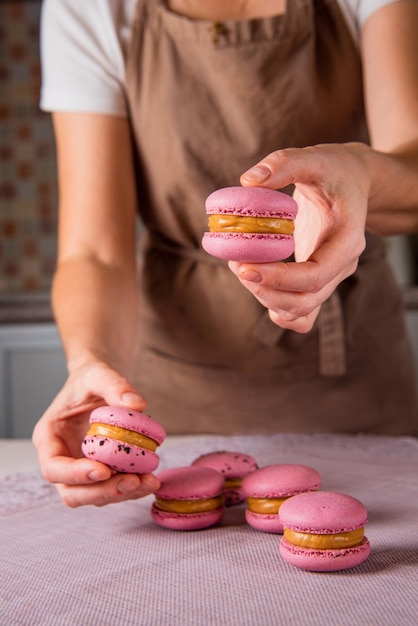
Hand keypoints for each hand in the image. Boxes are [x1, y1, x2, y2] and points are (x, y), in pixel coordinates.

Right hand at [32, 361, 159, 506]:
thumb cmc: (90, 380)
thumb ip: (114, 385)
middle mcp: (61, 459)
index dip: (75, 474)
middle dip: (102, 492)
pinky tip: (150, 479)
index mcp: (49, 437)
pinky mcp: (100, 474)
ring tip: (149, 481)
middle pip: (72, 492)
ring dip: (121, 494)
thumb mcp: (98, 374)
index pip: (53, 467)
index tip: (104, 470)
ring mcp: (79, 471)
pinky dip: (131, 489)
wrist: (98, 386)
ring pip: (94, 497)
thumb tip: (137, 405)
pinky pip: (112, 489)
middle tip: (133, 481)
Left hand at [229, 143, 369, 332]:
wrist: (354, 182)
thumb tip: (248, 181)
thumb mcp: (315, 158)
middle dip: (265, 290)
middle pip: (305, 301)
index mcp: (346, 240)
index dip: (278, 278)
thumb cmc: (335, 170)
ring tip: (240, 265)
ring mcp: (330, 278)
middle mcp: (341, 266)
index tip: (244, 266)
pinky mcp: (315, 281)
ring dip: (265, 297)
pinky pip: (300, 313)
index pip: (315, 275)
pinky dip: (275, 307)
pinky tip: (256, 282)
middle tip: (236, 263)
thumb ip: (284, 164)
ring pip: (300, 311)